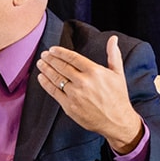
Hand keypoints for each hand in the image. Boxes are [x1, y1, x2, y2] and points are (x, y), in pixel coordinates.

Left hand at [36, 36, 144, 153]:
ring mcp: (75, 94)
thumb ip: (113, 55)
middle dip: (51, 59)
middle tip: (44, 54)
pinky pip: (54, 92)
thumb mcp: (118, 74)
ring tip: (40, 63)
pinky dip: (46, 83)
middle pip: (62, 66)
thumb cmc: (118, 97)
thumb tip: (113, 39)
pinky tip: (41, 78)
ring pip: (56, 78)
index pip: (72, 58)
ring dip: (46, 69)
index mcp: (94, 72)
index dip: (60, 52)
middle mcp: (83, 82)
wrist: (116, 122)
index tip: (53, 49)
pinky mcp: (69, 106)